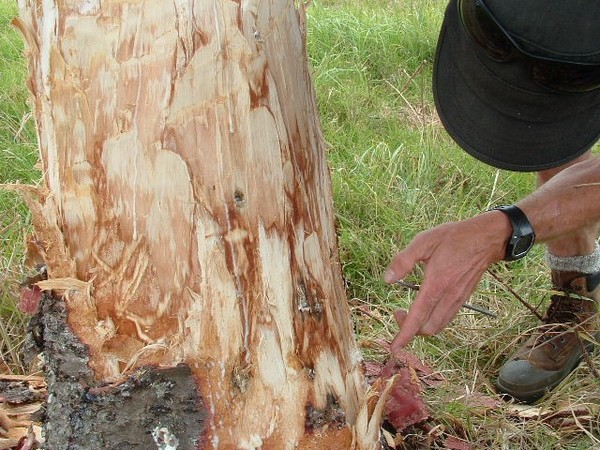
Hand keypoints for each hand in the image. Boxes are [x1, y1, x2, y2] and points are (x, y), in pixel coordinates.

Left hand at [383, 212, 508, 352]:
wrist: (486, 239)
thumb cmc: (454, 238)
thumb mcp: (424, 241)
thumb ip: (404, 260)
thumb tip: (387, 279)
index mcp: (436, 284)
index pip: (418, 317)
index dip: (404, 334)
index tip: (394, 347)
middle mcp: (448, 297)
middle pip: (428, 329)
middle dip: (409, 329)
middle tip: (398, 311)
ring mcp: (457, 299)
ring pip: (438, 326)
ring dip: (421, 326)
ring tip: (408, 311)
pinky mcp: (463, 298)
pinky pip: (446, 318)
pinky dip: (432, 320)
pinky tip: (425, 306)